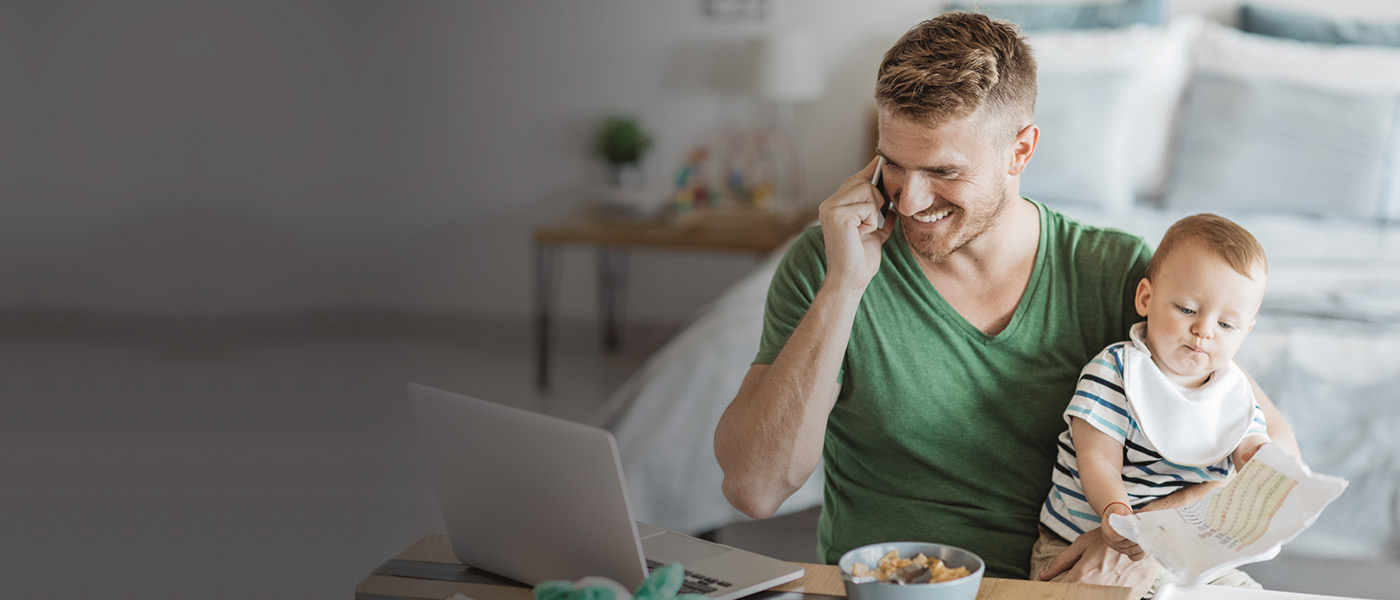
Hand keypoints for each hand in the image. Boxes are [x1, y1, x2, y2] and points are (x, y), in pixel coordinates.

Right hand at [818, 156, 894, 293]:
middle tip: (871, 223)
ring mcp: (831, 208)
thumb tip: (892, 196)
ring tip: (865, 230)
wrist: (851, 280)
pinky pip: (868, 206)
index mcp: (835, 204)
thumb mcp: (876, 230)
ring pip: (868, 190)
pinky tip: (862, 234)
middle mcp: (829, 203)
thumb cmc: (861, 259)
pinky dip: (872, 221)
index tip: (884, 159)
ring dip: (875, 212)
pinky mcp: (837, 215)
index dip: (872, 170)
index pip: (856, 178)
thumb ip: (881, 212)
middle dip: (877, 198)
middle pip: (864, 180)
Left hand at [1039, 528, 1157, 598]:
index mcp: (1082, 575)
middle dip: (1070, 590)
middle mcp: (1096, 589)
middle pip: (1074, 595)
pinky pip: (1109, 597)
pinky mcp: (1127, 598)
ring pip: (1090, 597)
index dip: (1052, 589)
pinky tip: (1107, 581)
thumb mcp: (1081, 545)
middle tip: (1077, 578)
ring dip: (1086, 591)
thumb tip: (1043, 576)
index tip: (1050, 586)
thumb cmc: (1110, 540)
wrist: (1141, 539)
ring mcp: (1113, 595)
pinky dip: (1103, 592)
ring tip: (1095, 575)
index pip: (1059, 590)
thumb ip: (1061, 562)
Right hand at [1101, 506, 1144, 559]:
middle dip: (1136, 539)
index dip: (1125, 534)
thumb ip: (1117, 509)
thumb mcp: (1116, 508)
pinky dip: (1140, 553)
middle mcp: (1111, 543)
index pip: (1114, 536)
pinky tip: (1145, 546)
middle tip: (1146, 534)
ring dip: (1140, 546)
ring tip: (1147, 539)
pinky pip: (1134, 557)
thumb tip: (1119, 511)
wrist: (1118, 518)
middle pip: (1125, 544)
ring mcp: (1119, 549)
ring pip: (1131, 551)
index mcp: (1106, 532)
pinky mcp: (1126, 552)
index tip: (1136, 530)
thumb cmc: (1118, 513)